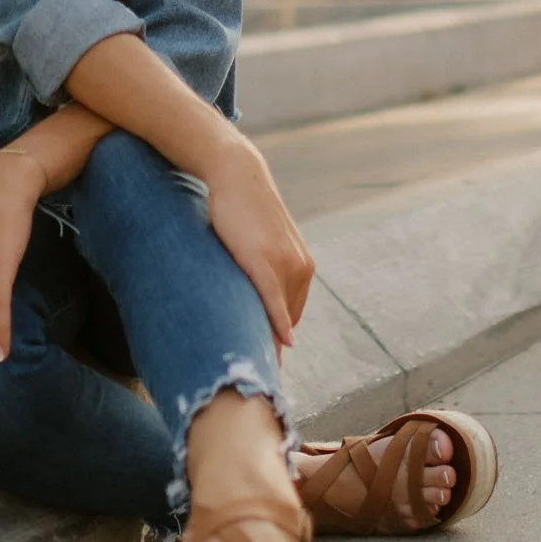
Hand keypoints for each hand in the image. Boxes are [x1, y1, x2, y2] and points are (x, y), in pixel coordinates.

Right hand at [199, 133, 314, 351]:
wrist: (237, 174)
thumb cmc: (244, 209)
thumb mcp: (264, 243)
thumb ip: (269, 270)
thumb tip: (260, 300)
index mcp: (303, 266)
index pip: (291, 313)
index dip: (278, 336)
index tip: (269, 360)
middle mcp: (301, 267)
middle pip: (287, 318)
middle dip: (275, 341)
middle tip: (260, 367)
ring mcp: (283, 264)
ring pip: (279, 314)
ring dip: (270, 338)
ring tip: (255, 359)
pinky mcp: (262, 260)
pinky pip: (272, 300)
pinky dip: (277, 323)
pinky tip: (280, 342)